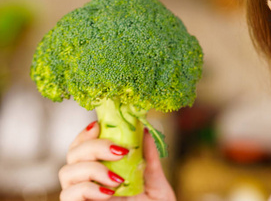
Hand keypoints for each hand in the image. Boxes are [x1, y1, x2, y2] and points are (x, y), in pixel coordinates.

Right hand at [59, 121, 175, 200]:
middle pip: (73, 153)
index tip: (99, 125)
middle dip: (94, 146)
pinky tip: (108, 193)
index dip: (86, 133)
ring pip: (66, 172)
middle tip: (120, 151)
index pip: (84, 145)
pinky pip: (68, 195)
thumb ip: (149, 157)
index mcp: (104, 168)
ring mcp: (82, 196)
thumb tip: (145, 130)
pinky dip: (87, 189)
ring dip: (91, 169)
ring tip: (117, 179)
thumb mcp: (156, 181)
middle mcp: (88, 181)